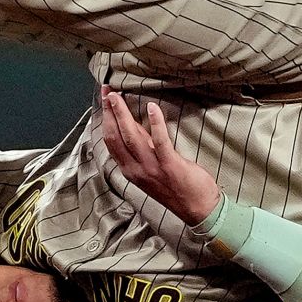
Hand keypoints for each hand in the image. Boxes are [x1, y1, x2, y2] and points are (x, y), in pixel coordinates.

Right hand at [97, 88, 221, 225]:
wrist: (197, 210)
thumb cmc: (175, 189)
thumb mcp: (150, 169)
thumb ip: (141, 149)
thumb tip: (132, 124)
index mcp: (129, 170)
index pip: (110, 141)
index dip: (104, 119)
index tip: (103, 100)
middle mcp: (136, 169)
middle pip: (116, 137)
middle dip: (109, 113)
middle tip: (107, 92)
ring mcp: (152, 168)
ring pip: (132, 137)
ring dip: (123, 114)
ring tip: (118, 96)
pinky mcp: (170, 165)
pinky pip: (160, 141)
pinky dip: (155, 123)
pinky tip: (152, 107)